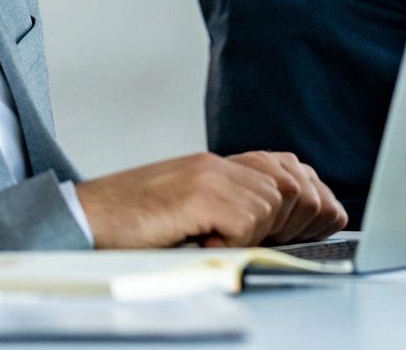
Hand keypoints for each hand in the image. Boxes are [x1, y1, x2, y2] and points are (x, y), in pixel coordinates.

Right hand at [75, 150, 343, 248]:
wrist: (77, 222)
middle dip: (299, 219)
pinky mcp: (197, 192)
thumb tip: (289, 225)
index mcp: (218, 166)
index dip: (315, 196)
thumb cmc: (129, 231)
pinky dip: (234, 242)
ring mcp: (207, 174)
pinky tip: (202, 243)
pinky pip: (247, 221)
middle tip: (272, 242)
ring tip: (220, 242)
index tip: (328, 219)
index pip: (289, 168)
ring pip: (274, 205)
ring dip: (257, 234)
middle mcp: (217, 163)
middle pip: (293, 186)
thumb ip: (231, 211)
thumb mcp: (190, 218)